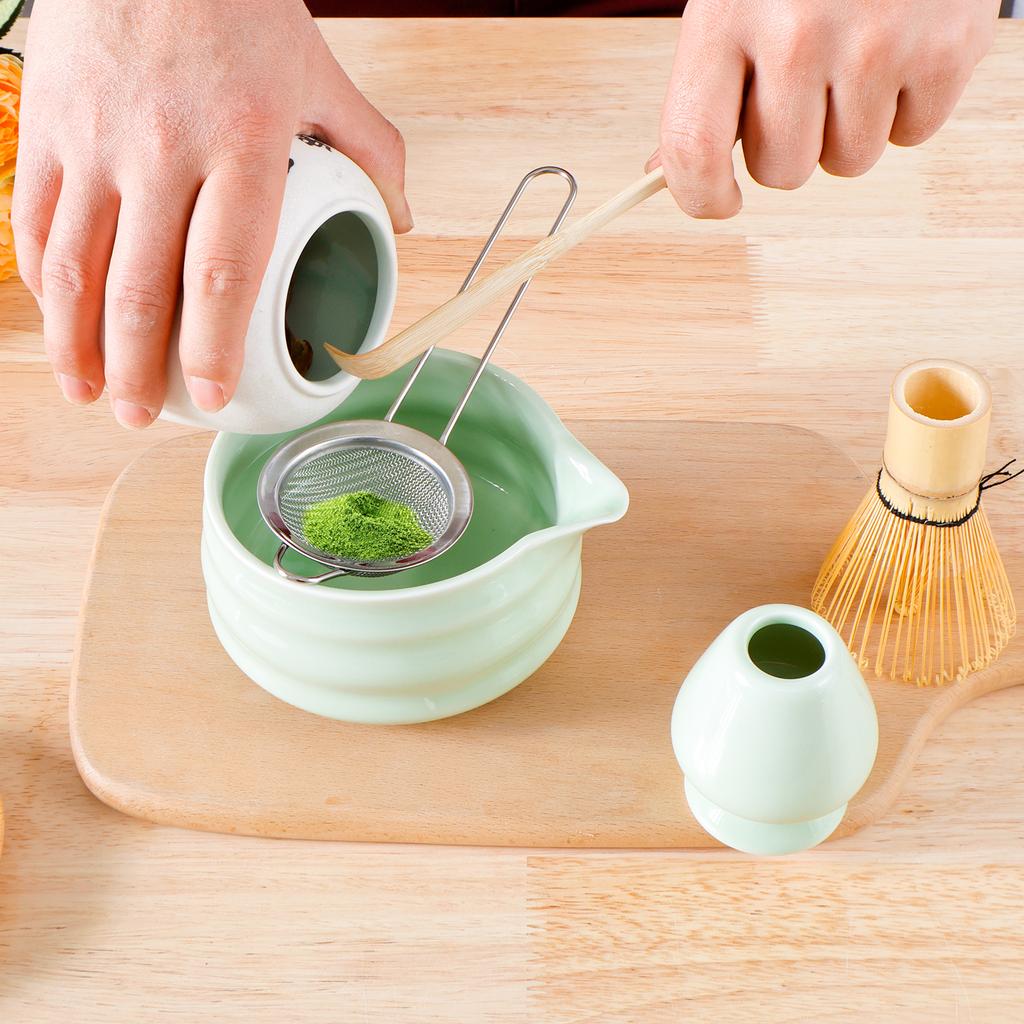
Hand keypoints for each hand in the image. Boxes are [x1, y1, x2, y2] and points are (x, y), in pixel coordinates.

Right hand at [13, 0, 410, 427]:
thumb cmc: (239, 3)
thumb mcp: (322, 73)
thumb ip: (372, 149)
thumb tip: (403, 215)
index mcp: (243, 146)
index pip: (223, 274)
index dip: (211, 349)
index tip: (212, 397)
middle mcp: (162, 150)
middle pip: (140, 288)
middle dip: (137, 369)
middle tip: (142, 418)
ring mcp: (94, 138)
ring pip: (74, 264)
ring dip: (76, 342)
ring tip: (88, 393)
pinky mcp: (48, 123)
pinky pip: (33, 216)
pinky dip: (41, 278)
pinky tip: (55, 319)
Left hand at [652, 0, 998, 217]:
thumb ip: (703, 85)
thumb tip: (664, 171)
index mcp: (727, 16)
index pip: (694, 148)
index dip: (700, 195)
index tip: (718, 200)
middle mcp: (797, 34)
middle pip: (782, 170)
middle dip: (791, 144)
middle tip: (807, 83)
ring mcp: (875, 43)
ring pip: (847, 162)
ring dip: (849, 127)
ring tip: (856, 56)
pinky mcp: (945, 49)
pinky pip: (910, 135)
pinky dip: (906, 105)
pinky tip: (900, 49)